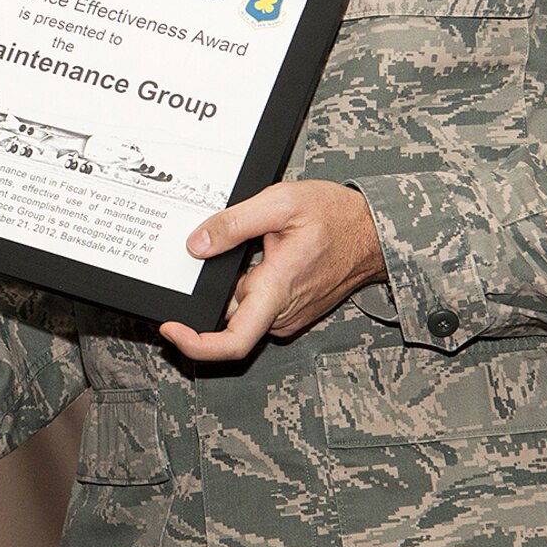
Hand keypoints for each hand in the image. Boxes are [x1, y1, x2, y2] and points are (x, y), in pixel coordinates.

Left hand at [159, 180, 388, 360]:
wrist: (374, 231)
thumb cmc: (336, 216)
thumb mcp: (281, 202)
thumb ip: (234, 224)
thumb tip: (196, 245)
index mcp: (278, 290)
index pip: (233, 341)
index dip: (196, 344)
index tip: (171, 329)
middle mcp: (282, 312)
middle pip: (227, 315)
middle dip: (213, 287)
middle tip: (207, 248)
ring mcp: (287, 314)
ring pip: (240, 307)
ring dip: (232, 280)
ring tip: (249, 240)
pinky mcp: (290, 310)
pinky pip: (256, 302)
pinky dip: (247, 280)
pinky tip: (258, 250)